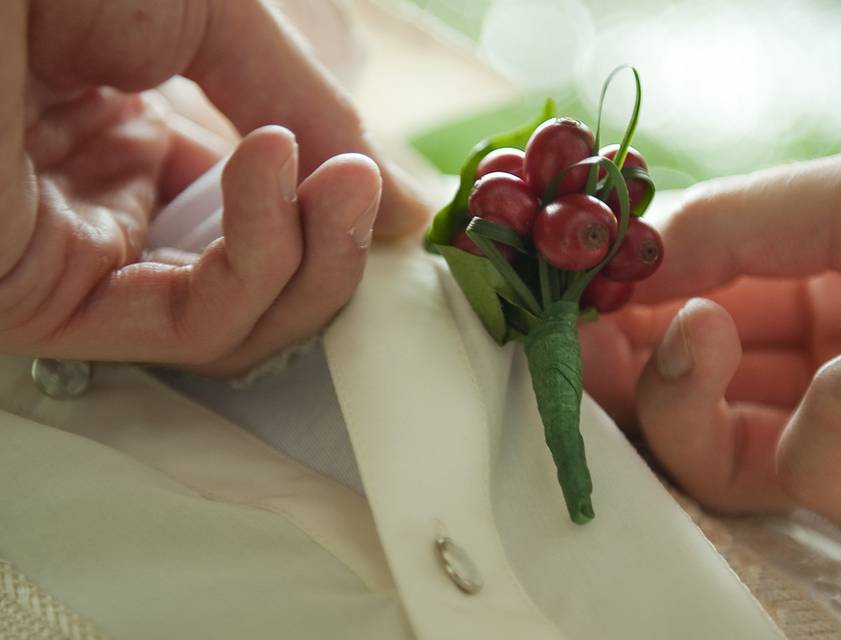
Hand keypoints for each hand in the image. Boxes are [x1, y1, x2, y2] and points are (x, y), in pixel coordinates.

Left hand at [0, 0, 427, 374]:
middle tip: (375, 193)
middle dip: (335, 248)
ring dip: (314, 259)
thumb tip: (406, 212)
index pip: (266, 221)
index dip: (335, 215)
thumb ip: (312, 116)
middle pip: (262, 288)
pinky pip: (191, 327)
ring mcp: (81, 258)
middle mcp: (114, 203)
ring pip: (237, 326)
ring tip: (343, 180)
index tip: (391, 188)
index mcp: (144, 134)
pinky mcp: (45, 304)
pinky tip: (274, 174)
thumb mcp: (220, 20)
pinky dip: (260, 263)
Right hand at [582, 135, 840, 574]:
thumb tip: (629, 257)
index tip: (573, 290)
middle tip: (588, 340)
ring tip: (692, 334)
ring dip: (682, 389)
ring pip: (713, 442)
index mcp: (835, 268)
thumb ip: (744, 219)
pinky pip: (811, 470)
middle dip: (629, 356)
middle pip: (688, 375)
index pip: (701, 288)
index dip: (632, 292)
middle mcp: (831, 352)